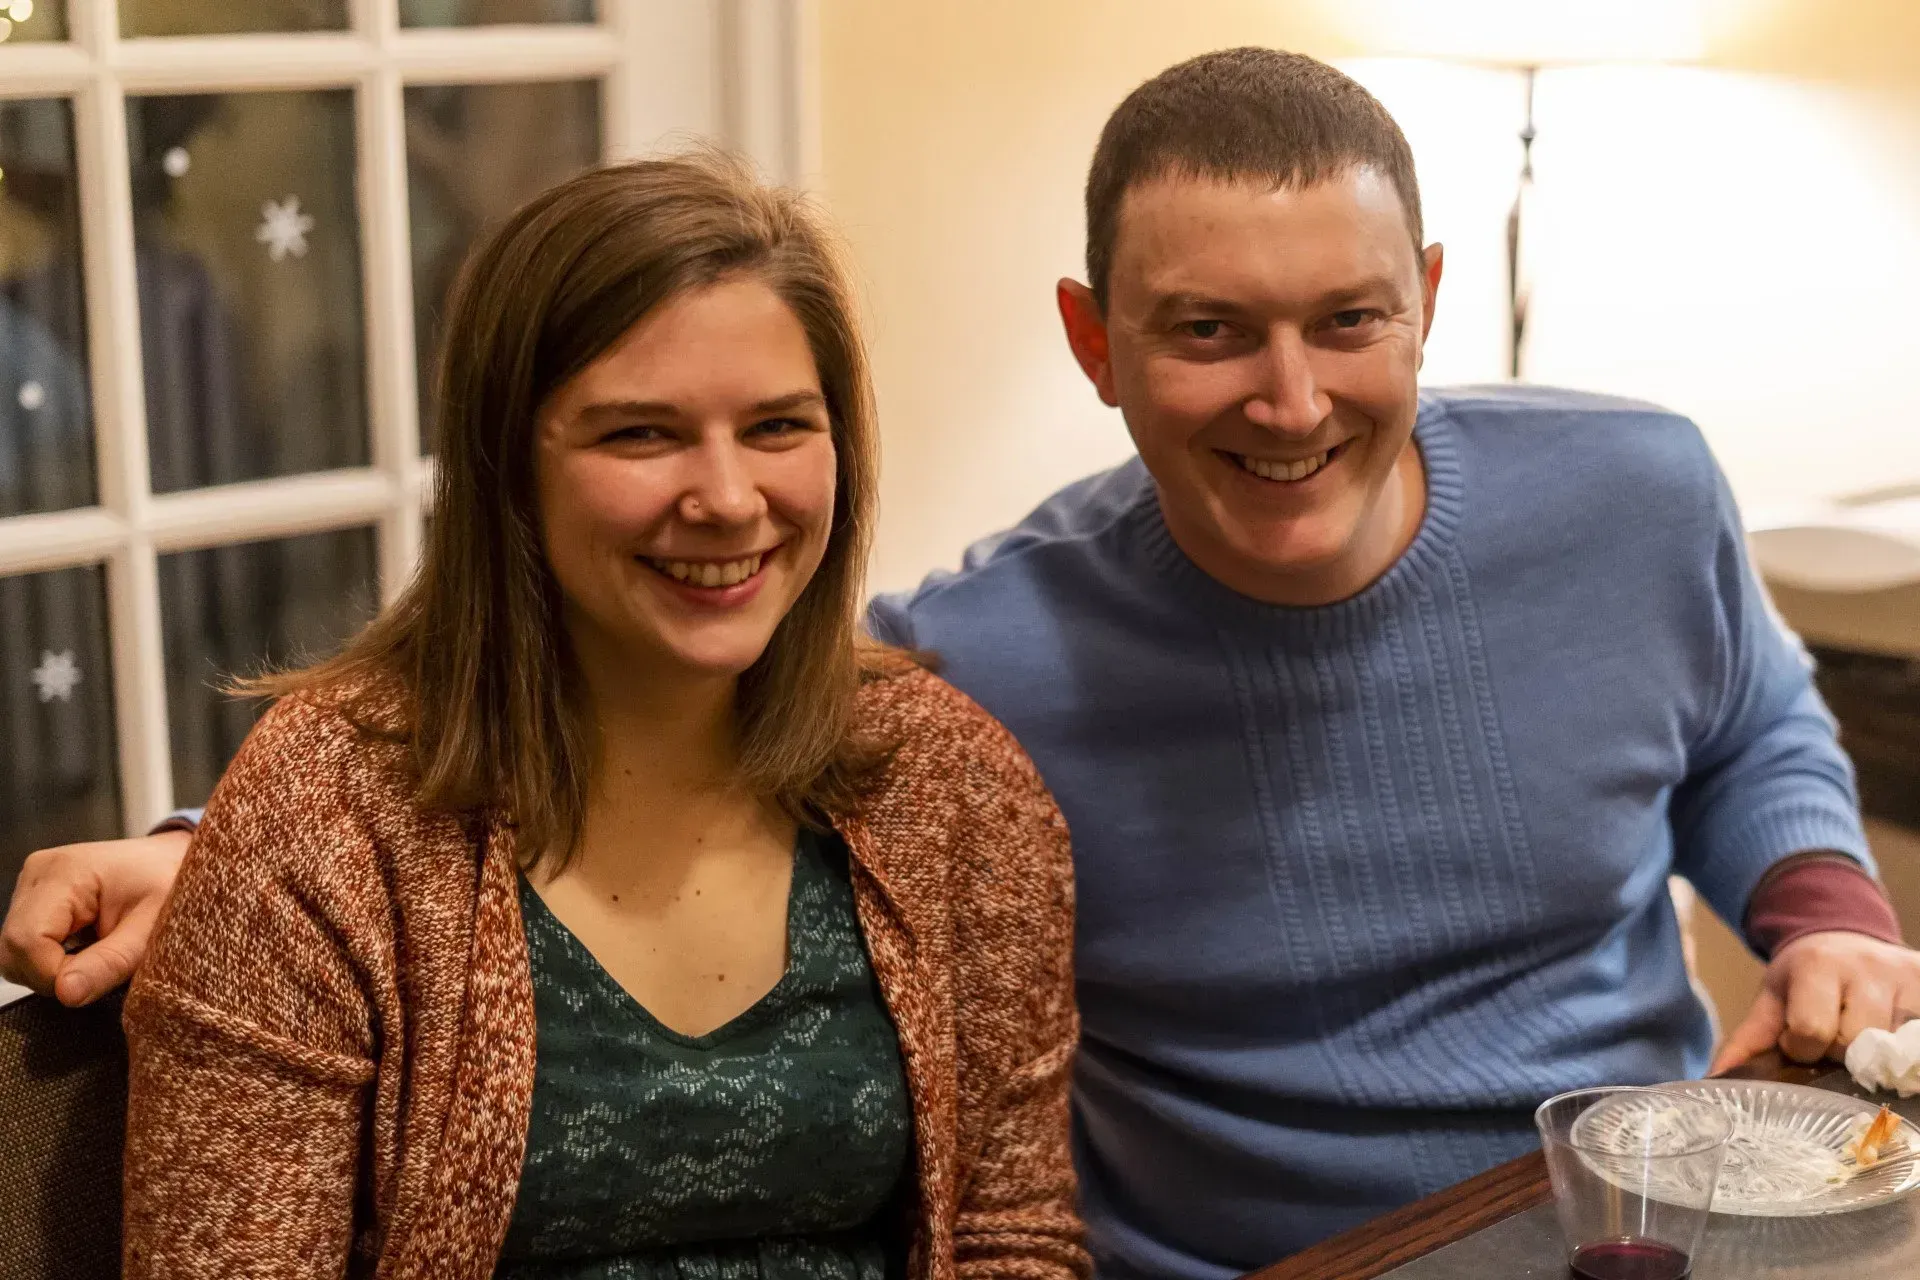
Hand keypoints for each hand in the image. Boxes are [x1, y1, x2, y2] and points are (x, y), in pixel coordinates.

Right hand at [0, 831, 189, 1006]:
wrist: (180, 860)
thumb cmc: (174, 885)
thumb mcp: (153, 929)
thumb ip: (110, 963)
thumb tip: (66, 994)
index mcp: (64, 872)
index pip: (27, 942)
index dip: (54, 975)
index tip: (96, 980)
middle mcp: (38, 874)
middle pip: (13, 951)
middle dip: (53, 975)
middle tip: (102, 968)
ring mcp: (33, 886)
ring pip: (15, 953)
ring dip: (54, 968)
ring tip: (100, 953)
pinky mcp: (36, 899)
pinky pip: (28, 945)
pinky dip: (55, 957)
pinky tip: (88, 947)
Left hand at [1711, 930, 1919, 1073]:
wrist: (1844, 937)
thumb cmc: (1805, 976)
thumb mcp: (1772, 998)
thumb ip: (1748, 1039)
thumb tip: (1714, 1080)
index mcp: (1818, 966)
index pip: (1814, 1029)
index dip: (1803, 1047)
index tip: (1799, 1041)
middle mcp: (1867, 968)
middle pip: (1857, 1042)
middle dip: (1840, 1052)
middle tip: (1834, 1041)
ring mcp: (1907, 977)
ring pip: (1895, 1045)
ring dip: (1877, 1052)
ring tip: (1863, 1037)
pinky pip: (1919, 1039)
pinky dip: (1906, 1046)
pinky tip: (1892, 1040)